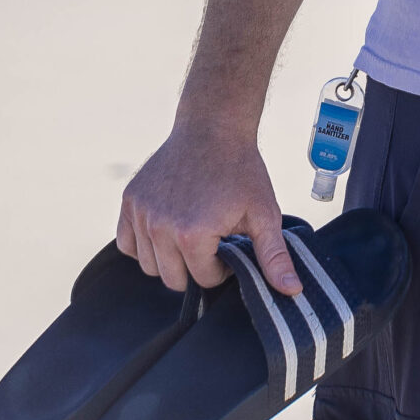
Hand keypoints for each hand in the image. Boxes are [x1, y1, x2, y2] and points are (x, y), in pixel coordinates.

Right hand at [117, 121, 299, 294]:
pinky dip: (144, 244)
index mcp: (192, 235)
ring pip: (148, 265)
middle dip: (196, 267)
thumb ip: (274, 256)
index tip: (231, 243)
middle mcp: (159, 228)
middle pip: (173, 278)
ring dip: (170, 258)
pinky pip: (127, 243)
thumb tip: (292, 292)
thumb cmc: (241, 170)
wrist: (213, 128)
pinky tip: (167, 230)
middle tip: (213, 241)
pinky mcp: (129, 202)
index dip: (223, 267)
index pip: (204, 279)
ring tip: (193, 232)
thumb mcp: (264, 213)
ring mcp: (140, 215)